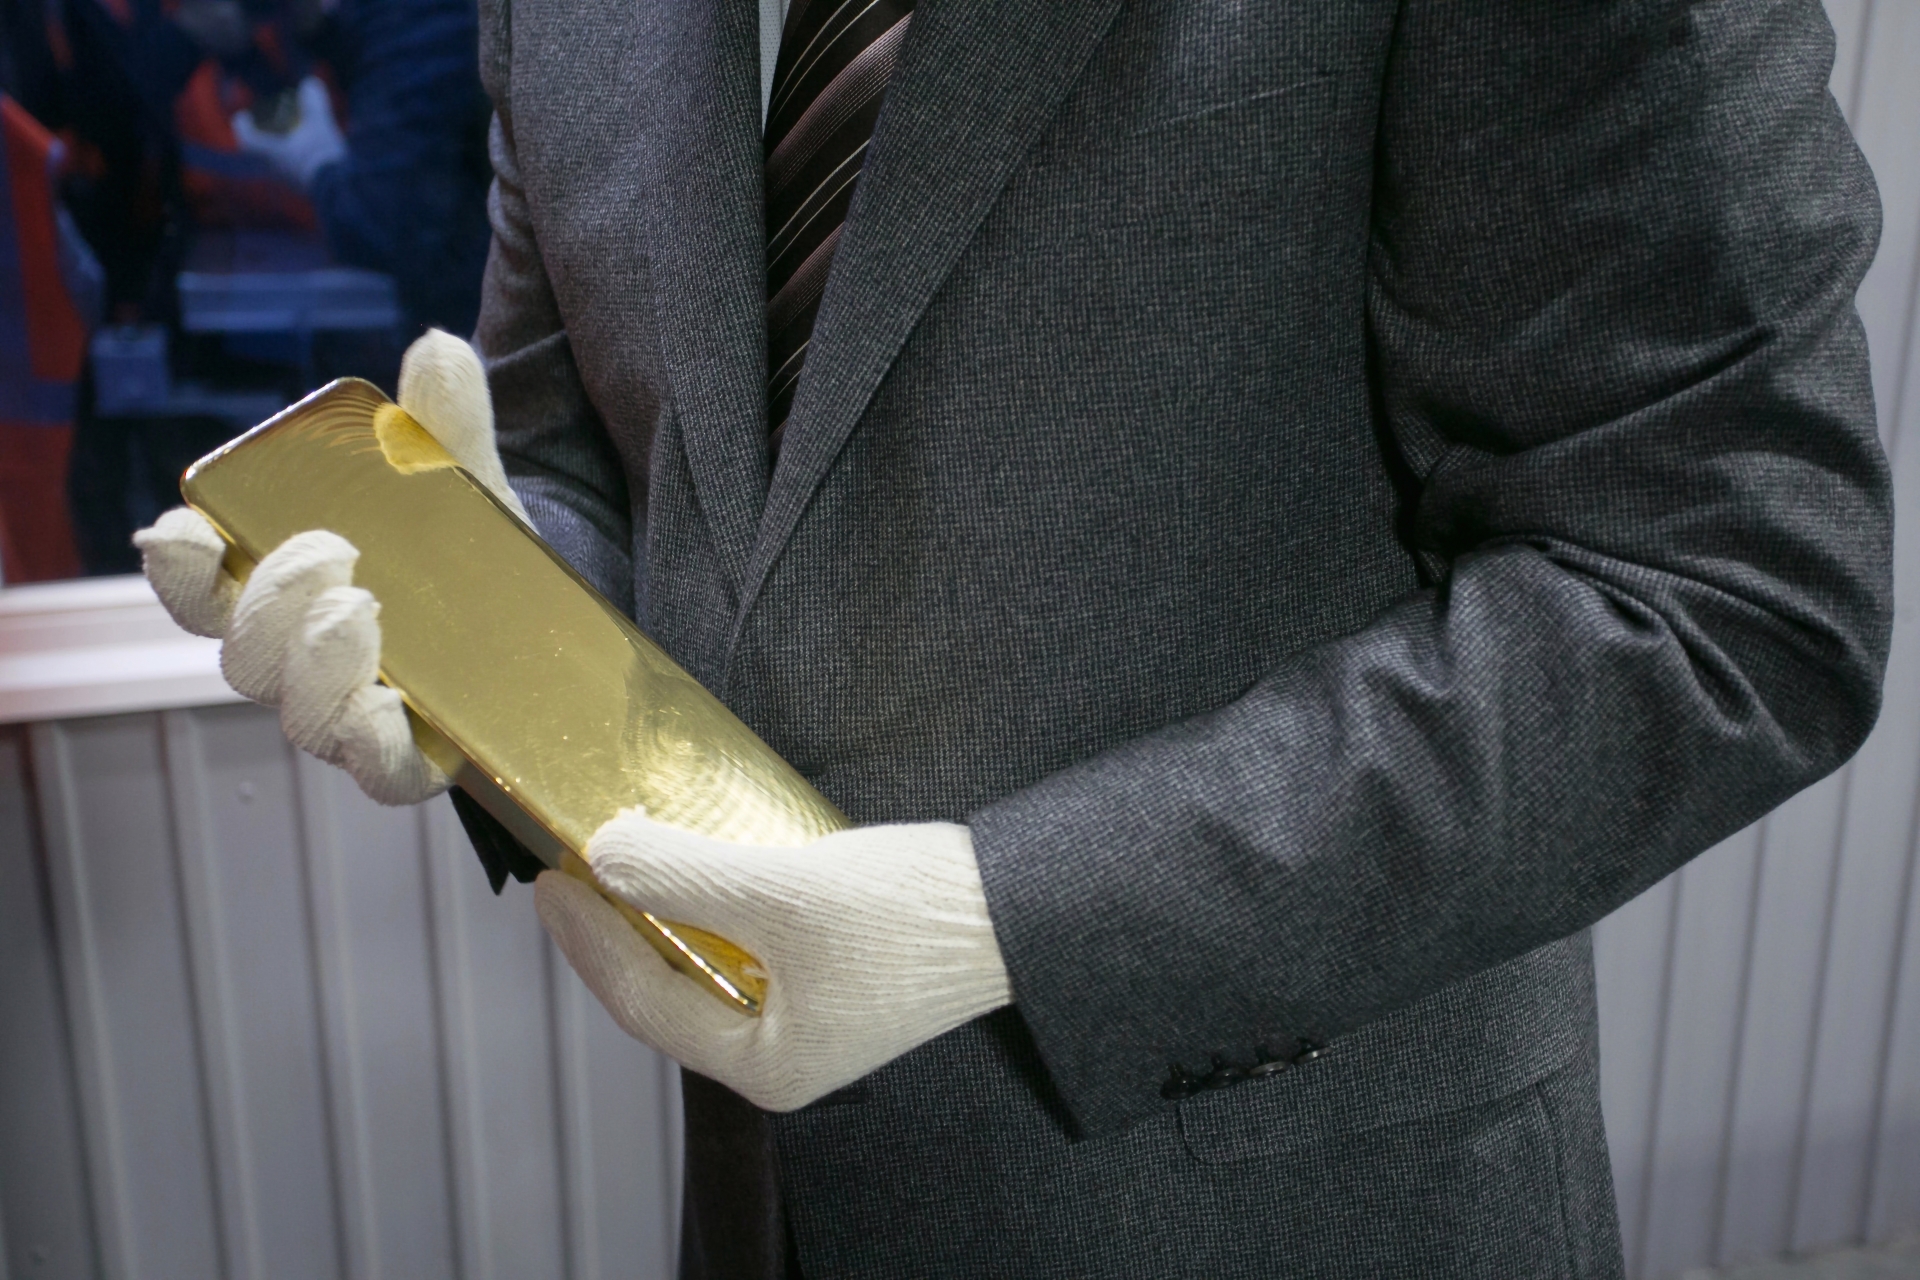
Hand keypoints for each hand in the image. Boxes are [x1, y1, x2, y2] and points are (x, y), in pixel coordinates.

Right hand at [136, 330, 528, 803]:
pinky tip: (388, 709)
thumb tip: (439, 347)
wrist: (553, 634)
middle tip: (327, 552)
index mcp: (290, 588)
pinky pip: (378, 772)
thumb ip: (443, 425)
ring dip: (314, 665)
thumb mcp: (463, 488)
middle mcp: (306, 659)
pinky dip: (373, 745)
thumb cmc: (471, 558)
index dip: (178, 564)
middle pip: (243, 652)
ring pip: (299, 712)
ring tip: (361, 611)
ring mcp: (357, 714)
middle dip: (268, 603)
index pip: (202, 584)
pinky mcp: (419, 759)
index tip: (182, 531)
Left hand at [231, 76, 346, 188]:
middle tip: (266, 125)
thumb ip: (313, 103)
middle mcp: (275, 168)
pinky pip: (293, 173)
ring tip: (289, 138)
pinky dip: (295, 161)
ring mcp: (290, 181)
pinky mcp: (305, 189)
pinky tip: (309, 155)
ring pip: (276, 163)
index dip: (243, 125)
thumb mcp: (320, 124)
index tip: (243, 116)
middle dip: (261, 136)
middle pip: (258, 151)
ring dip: (278, 150)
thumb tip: (310, 83)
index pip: (246, 138)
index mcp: (270, 152)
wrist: (341, 189)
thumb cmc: (322, 155)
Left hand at [535, 812, 1011, 1110]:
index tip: (551, 879)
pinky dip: (717, 904)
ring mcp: (813, 1017)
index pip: (645, 1001)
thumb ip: (683, 876)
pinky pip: (751, 945)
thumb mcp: (784, 892)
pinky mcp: (837, 978)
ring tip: (630, 856)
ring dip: (668, 910)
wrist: (1025, 908)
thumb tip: (604, 854)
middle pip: (671, 989)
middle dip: (621, 926)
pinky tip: (705, 860)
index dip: (589, 938)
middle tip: (578, 865)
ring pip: (710, 964)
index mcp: (766, 1066)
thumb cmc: (916, 919)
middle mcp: (783, 1053)